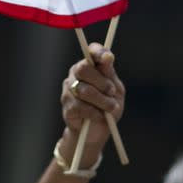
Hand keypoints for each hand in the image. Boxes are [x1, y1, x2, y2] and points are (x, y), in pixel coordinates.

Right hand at [59, 42, 124, 164]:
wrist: (99, 131)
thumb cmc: (108, 106)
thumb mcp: (115, 90)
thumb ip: (110, 75)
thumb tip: (107, 59)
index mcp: (91, 65)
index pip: (91, 51)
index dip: (98, 52)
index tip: (108, 58)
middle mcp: (76, 73)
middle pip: (83, 69)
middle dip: (101, 82)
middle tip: (111, 92)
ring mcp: (69, 89)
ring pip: (83, 90)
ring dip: (101, 100)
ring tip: (110, 108)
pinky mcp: (67, 106)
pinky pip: (80, 106)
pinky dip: (94, 113)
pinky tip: (99, 116)